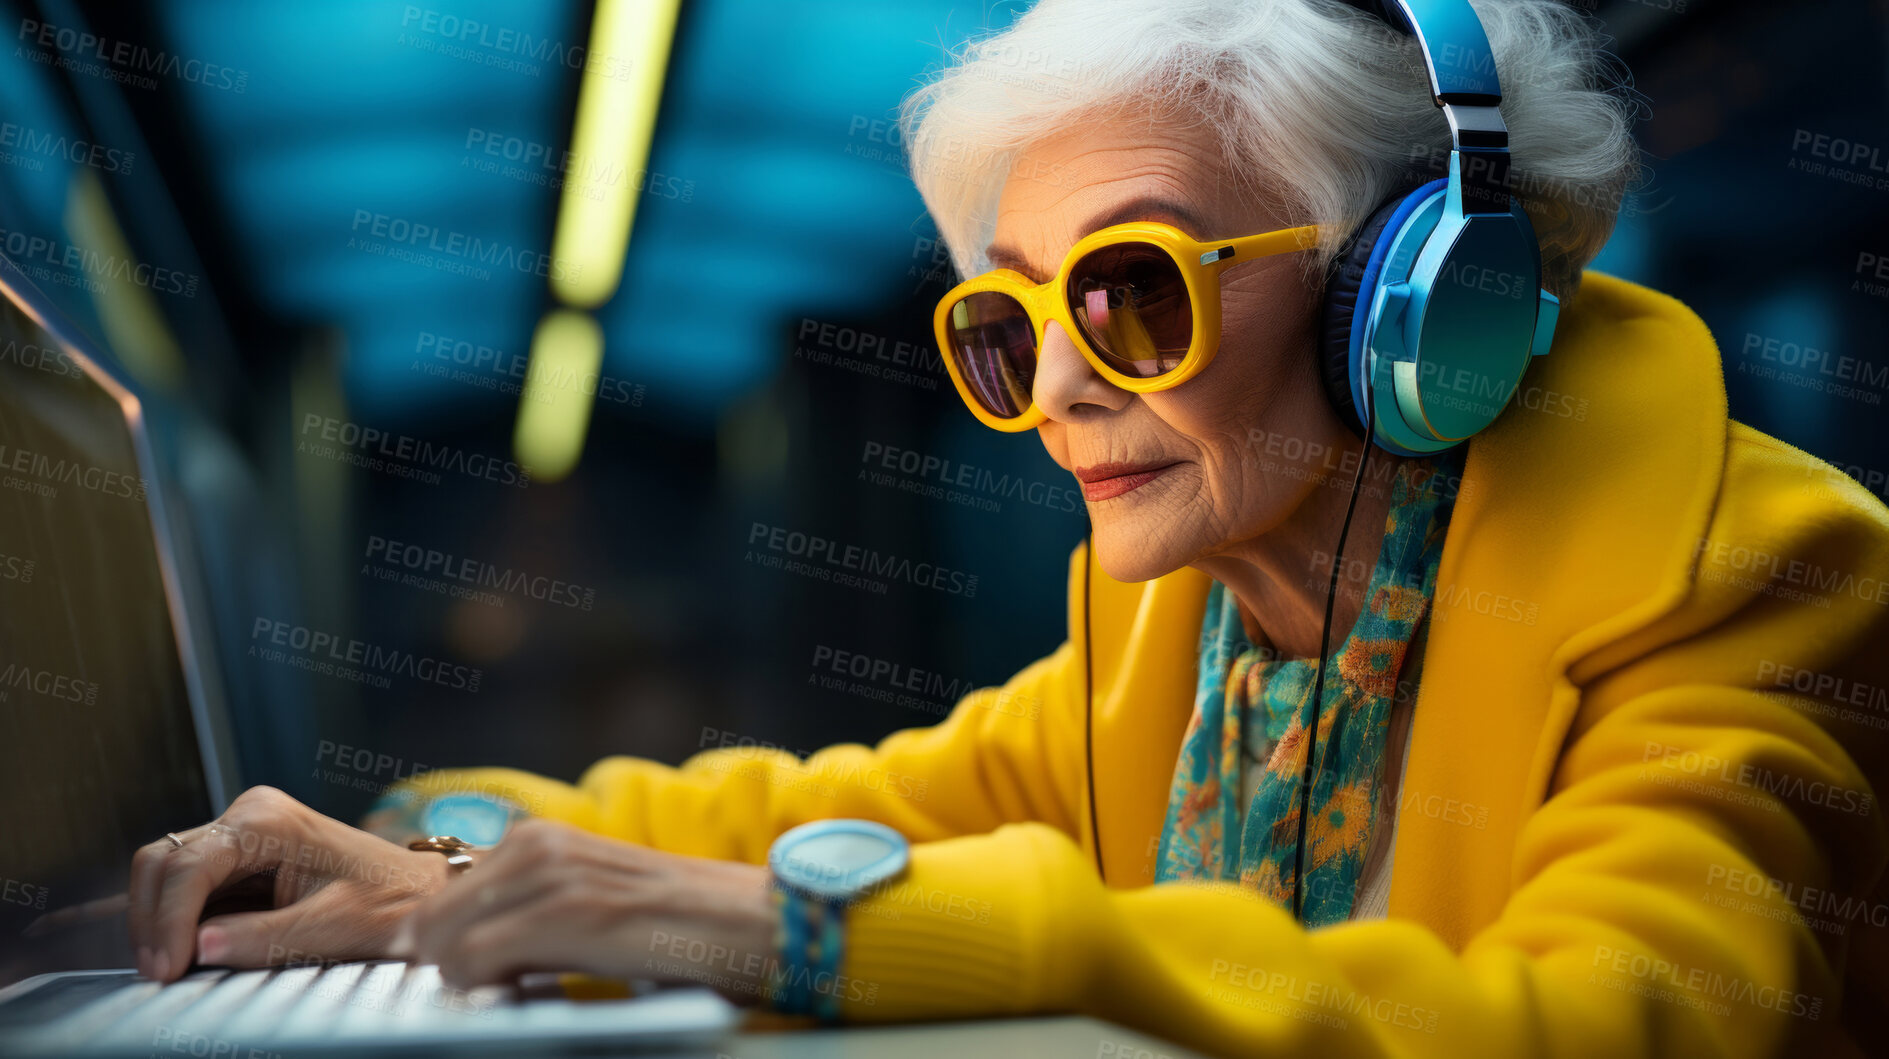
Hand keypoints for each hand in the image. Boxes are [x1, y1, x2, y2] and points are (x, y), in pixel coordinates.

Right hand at [128, 785, 449, 981]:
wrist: (419, 892)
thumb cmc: (388, 902)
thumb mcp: (331, 926)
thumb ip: (263, 937)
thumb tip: (198, 946)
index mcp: (267, 819)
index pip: (188, 866)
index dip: (166, 920)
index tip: (167, 969)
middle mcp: (247, 815)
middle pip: (162, 861)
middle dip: (151, 920)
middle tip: (160, 975)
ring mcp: (240, 835)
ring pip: (165, 873)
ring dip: (157, 921)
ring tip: (170, 970)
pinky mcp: (238, 860)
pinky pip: (187, 888)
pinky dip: (175, 920)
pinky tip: (186, 954)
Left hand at [401, 819, 776, 1000]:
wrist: (756, 921)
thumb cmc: (677, 925)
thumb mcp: (591, 900)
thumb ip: (528, 910)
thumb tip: (454, 951)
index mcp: (537, 838)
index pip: (436, 896)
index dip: (438, 945)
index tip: (464, 975)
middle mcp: (538, 844)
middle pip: (428, 918)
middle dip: (443, 963)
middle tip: (492, 987)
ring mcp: (554, 874)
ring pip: (442, 937)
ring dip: (462, 977)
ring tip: (515, 987)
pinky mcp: (574, 912)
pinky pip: (476, 957)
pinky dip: (480, 985)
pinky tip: (522, 989)